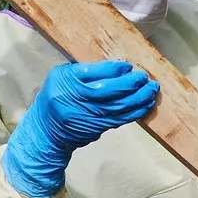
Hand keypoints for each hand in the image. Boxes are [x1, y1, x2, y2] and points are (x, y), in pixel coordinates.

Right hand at [2, 60, 159, 197]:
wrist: (46, 131)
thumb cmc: (55, 98)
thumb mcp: (62, 77)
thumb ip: (84, 71)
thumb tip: (117, 69)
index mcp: (64, 81)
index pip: (90, 73)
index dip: (113, 69)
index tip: (127, 66)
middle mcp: (74, 99)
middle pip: (107, 91)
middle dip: (130, 84)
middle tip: (143, 77)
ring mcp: (86, 116)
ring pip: (117, 107)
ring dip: (138, 98)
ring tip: (151, 89)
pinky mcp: (96, 128)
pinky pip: (120, 119)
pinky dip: (135, 111)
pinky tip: (146, 104)